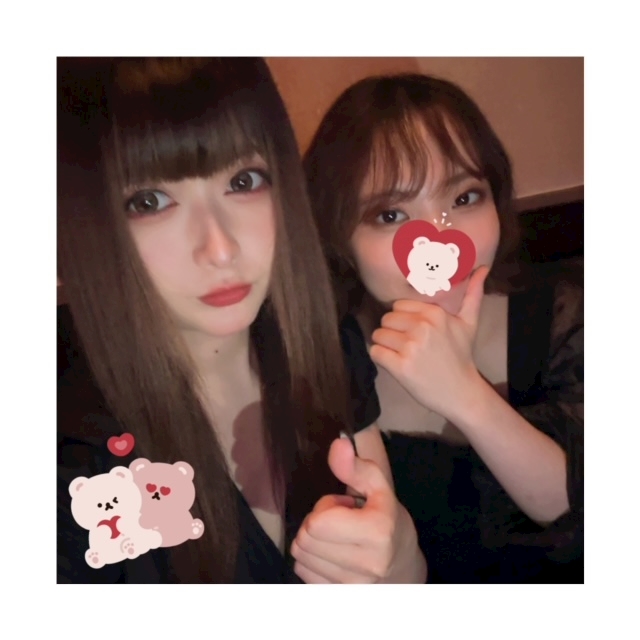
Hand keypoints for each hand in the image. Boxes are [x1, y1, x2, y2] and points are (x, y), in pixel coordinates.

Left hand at [290, 436, 426, 583]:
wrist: (404, 568)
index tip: (345, 506)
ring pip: (301, 555)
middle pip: (305, 538)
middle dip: (317, 522)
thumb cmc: (389, 522)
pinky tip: (332, 554)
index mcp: (378, 533)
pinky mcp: (339, 598)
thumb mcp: (380, 487)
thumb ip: (357, 466)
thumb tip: (339, 443)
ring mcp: (352, 588)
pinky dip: (311, 559)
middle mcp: (367, 565)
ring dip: (314, 541)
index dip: (326, 507)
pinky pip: (302, 571)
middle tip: (340, 521)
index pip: (318, 522)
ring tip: (338, 537)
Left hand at [369, 266, 489, 421]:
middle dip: (392, 331)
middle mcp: (421, 327)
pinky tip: (393, 363)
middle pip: (386, 319)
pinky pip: (375, 352)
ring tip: (399, 354)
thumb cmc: (462, 355)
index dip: (402, 319)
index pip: (398, 306)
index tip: (411, 331)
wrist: (461, 392)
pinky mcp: (400, 366)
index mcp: (434, 313)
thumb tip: (483, 267)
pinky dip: (380, 357)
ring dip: (384, 344)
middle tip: (405, 345)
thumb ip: (473, 294)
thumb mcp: (469, 323)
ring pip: (378, 335)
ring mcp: (410, 347)